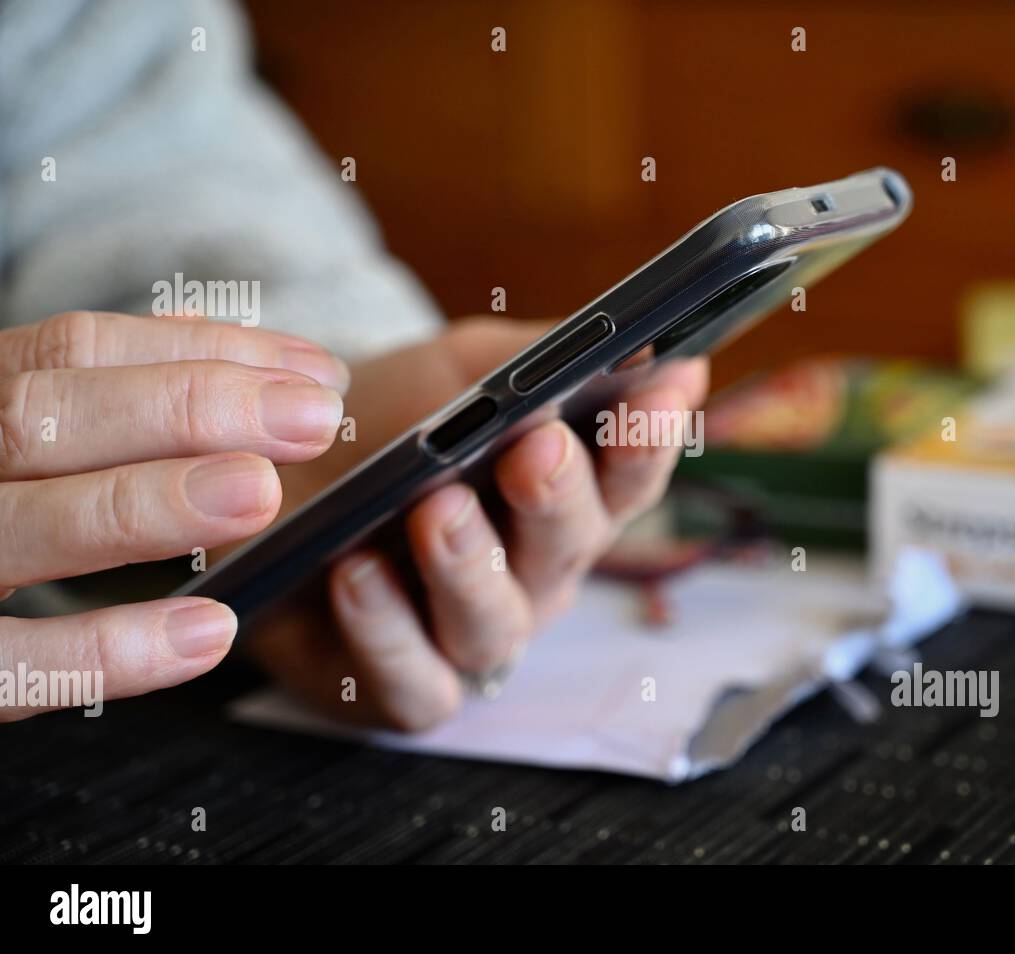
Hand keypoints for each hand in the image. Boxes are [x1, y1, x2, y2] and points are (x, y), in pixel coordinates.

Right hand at [0, 311, 346, 721]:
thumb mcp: (26, 440)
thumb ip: (118, 399)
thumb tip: (266, 366)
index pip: (75, 350)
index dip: (202, 353)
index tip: (313, 373)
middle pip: (42, 419)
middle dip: (189, 410)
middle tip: (311, 419)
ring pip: (21, 525)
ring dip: (149, 505)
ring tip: (259, 493)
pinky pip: (15, 665)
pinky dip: (111, 649)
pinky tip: (207, 632)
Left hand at [249, 317, 708, 729]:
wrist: (276, 469)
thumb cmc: (385, 419)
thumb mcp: (460, 368)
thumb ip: (542, 361)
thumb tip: (647, 353)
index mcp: (565, 498)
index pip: (628, 479)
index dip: (646, 442)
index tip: (654, 397)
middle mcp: (531, 575)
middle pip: (569, 550)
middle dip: (558, 498)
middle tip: (536, 448)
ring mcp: (469, 635)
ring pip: (494, 623)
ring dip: (469, 565)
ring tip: (437, 508)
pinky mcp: (401, 685)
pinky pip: (415, 684)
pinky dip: (387, 634)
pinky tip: (359, 574)